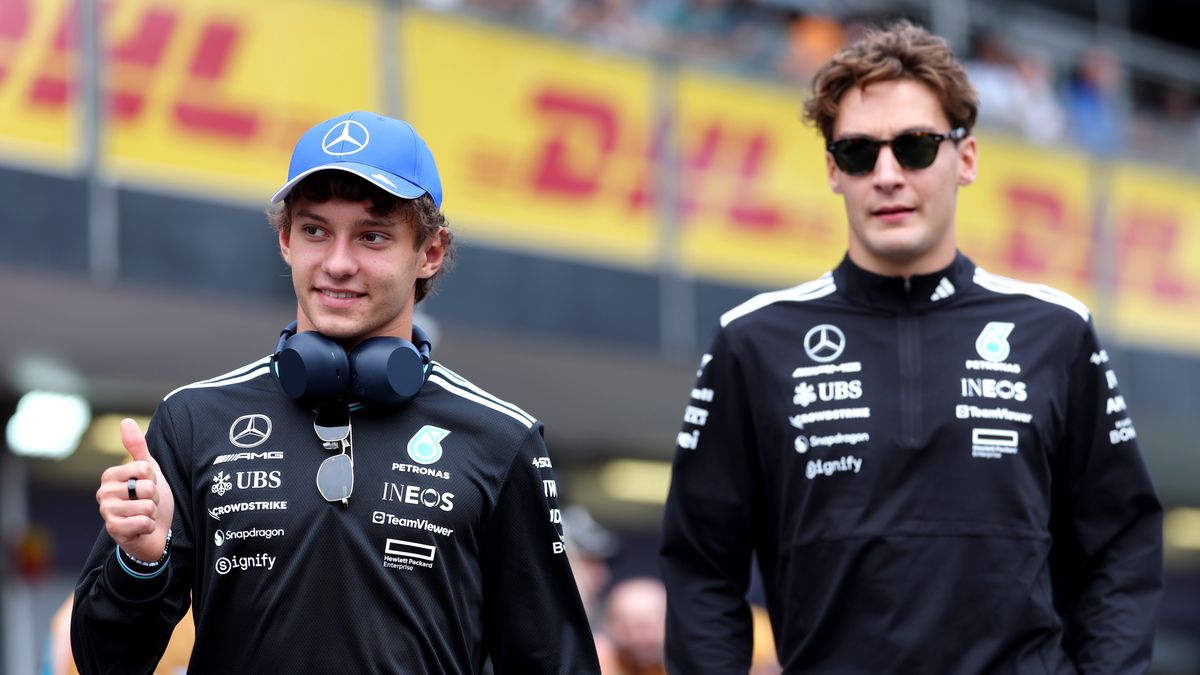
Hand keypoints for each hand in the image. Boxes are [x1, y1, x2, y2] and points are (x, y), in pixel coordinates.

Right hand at [96, 419, 174, 561]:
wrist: (152, 532)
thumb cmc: (148, 499)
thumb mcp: (147, 470)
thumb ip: (137, 447)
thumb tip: (126, 421)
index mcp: (109, 476)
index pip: (144, 468)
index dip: (153, 479)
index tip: (147, 488)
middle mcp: (103, 493)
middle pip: (147, 487)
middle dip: (154, 497)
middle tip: (146, 503)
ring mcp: (107, 513)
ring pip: (147, 506)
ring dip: (152, 513)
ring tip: (144, 515)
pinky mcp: (114, 531)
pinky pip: (143, 522)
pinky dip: (149, 526)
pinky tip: (142, 528)